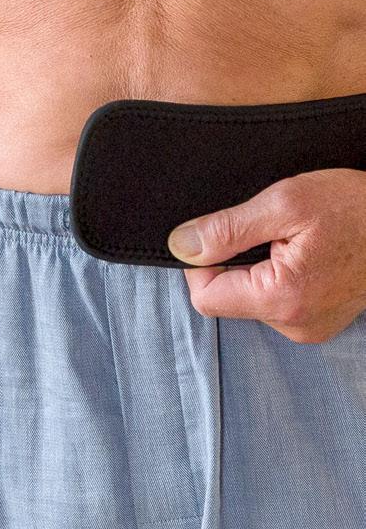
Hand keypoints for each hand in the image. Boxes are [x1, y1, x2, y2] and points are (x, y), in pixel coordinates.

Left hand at [169, 169, 365, 343]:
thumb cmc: (355, 207)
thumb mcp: (284, 203)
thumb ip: (226, 229)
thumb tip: (181, 245)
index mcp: (283, 299)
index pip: (205, 297)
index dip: (199, 263)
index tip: (218, 234)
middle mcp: (296, 324)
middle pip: (226, 298)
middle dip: (232, 261)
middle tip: (267, 232)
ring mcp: (310, 325)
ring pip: (249, 297)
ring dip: (256, 266)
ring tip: (290, 241)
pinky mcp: (319, 319)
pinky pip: (275, 300)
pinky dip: (276, 275)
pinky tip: (300, 253)